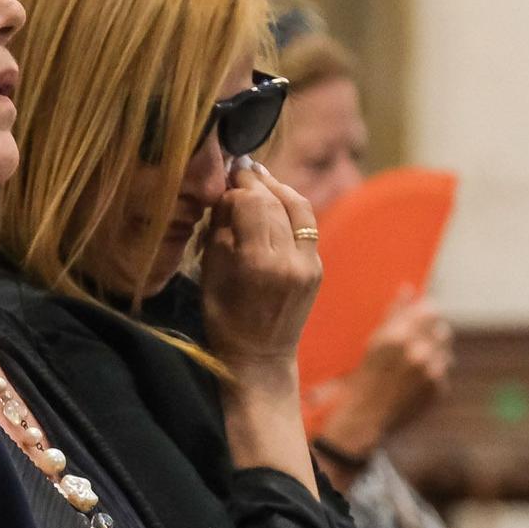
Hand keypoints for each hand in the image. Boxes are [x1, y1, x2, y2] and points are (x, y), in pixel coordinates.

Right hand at [198, 161, 321, 376]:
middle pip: (276, 201)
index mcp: (259, 264)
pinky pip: (306, 225)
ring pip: (298, 207)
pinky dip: (290, 207)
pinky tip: (274, 202)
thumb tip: (227, 194)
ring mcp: (310, 264)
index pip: (253, 203)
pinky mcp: (318, 267)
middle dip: (256, 182)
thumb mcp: (210, 275)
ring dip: (277, 188)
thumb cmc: (224, 320)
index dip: (238, 186)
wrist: (260, 358)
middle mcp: (290, 260)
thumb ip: (220, 231)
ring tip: (258, 178)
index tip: (224, 179)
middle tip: (238, 169)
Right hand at [321, 288, 451, 450]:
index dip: (427, 312)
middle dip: (432, 333)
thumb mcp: (374, 341)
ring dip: (434, 354)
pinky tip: (413, 381)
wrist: (366, 417)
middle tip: (415, 342)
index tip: (421, 316)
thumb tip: (409, 289)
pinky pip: (443, 372)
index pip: (430, 310)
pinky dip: (432, 374)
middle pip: (442, 329)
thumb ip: (394, 313)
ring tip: (412, 365)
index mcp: (398, 336)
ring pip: (445, 351)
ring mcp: (431, 372)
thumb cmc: (364, 375)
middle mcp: (418, 352)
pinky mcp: (439, 389)